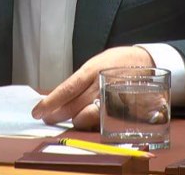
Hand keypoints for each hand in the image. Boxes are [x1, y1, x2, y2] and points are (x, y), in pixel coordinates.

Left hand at [31, 46, 154, 129]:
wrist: (146, 62)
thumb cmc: (117, 62)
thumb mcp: (97, 63)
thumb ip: (81, 80)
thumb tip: (62, 96)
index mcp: (93, 70)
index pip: (68, 89)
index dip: (51, 101)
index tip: (38, 111)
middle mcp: (101, 85)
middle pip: (73, 106)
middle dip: (57, 115)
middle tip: (47, 118)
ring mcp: (112, 99)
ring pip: (87, 117)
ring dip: (74, 120)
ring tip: (67, 119)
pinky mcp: (122, 110)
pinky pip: (101, 122)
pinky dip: (91, 122)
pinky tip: (86, 120)